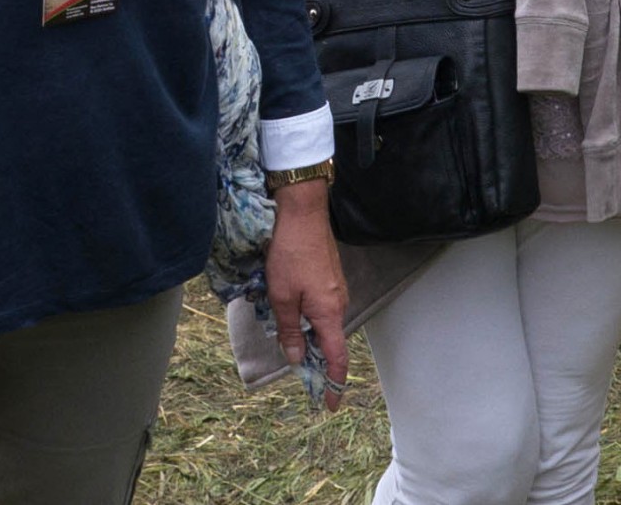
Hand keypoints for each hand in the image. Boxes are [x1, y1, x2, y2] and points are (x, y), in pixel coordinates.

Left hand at [266, 181, 349, 406]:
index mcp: (328, 313)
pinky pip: (323, 309)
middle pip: (332, 342)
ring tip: (294, 349)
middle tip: (303, 378)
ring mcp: (336, 290)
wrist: (303, 215)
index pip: (337, 357)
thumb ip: (289, 330)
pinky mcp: (330, 279)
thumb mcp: (281, 297)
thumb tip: (297, 358)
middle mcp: (339, 303)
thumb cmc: (290, 255)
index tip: (331, 405)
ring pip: (325, 324)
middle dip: (320, 362)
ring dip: (312, 339)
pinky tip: (294, 318)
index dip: (335, 383)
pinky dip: (312, 322)